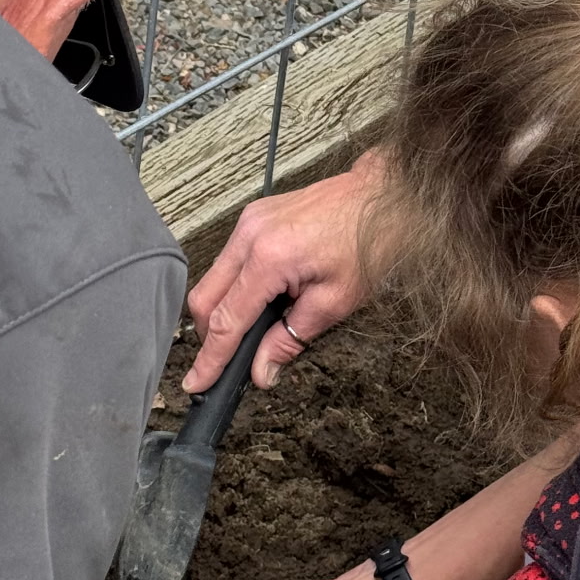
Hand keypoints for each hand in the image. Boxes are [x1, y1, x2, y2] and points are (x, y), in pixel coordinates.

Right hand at [182, 150, 388, 391]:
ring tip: (254, 328)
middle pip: (205, 299)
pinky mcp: (253, 218)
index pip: (227, 320)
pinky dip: (235, 286)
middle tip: (226, 363)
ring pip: (213, 279)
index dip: (210, 358)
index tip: (197, 381)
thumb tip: (262, 370)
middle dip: (210, 336)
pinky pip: (228, 260)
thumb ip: (290, 339)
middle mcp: (250, 235)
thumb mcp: (334, 302)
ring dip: (223, 310)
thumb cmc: (368, 243)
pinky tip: (261, 298)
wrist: (382, 197)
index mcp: (270, 257)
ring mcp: (248, 222)